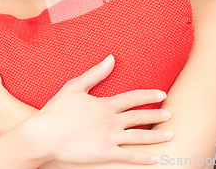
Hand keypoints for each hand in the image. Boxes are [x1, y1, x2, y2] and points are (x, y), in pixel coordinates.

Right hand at [23, 54, 172, 165]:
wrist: (44, 135)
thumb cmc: (56, 110)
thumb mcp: (75, 86)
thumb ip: (95, 73)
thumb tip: (111, 58)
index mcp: (106, 104)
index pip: (134, 97)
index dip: (149, 95)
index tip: (162, 93)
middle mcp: (111, 121)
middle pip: (140, 117)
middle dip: (157, 115)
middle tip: (170, 115)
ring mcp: (109, 138)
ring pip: (139, 137)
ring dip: (156, 136)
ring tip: (171, 134)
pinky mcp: (105, 154)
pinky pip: (129, 157)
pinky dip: (143, 158)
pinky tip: (155, 158)